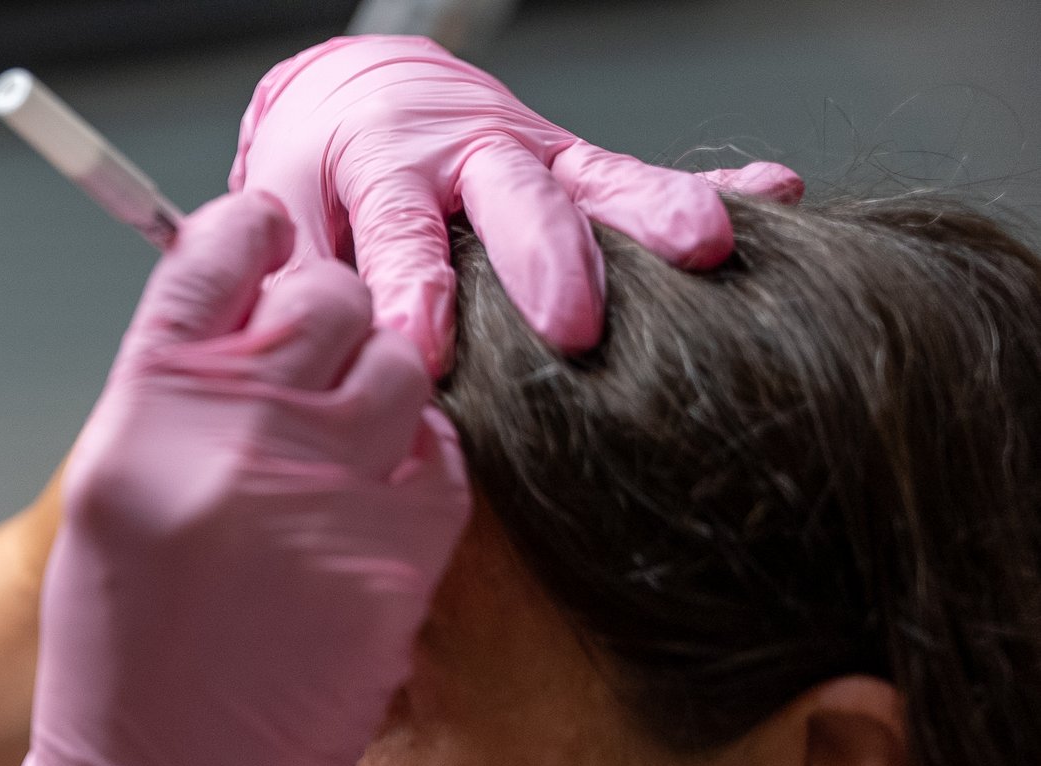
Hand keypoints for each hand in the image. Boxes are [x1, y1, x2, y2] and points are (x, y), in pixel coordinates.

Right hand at [6, 191, 467, 765]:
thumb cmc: (121, 665)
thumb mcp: (110, 509)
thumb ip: (175, 397)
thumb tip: (255, 308)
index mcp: (136, 424)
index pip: (216, 253)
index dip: (255, 237)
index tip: (269, 247)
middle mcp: (228, 445)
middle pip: (324, 295)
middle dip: (326, 318)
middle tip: (313, 368)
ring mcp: (319, 499)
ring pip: (398, 366)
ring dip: (379, 391)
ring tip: (340, 455)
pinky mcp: (396, 558)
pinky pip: (439, 458)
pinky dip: (415, 471)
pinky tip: (367, 516)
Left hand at [230, 34, 805, 371]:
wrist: (360, 94)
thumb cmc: (318, 178)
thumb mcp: (286, 224)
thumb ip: (304, 291)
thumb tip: (315, 374)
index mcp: (380, 166)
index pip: (397, 234)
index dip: (411, 292)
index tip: (422, 352)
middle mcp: (465, 153)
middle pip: (513, 201)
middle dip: (547, 260)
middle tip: (574, 325)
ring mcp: (532, 156)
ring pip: (596, 183)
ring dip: (652, 215)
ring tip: (705, 250)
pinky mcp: (575, 166)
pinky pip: (644, 175)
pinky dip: (716, 185)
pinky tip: (776, 195)